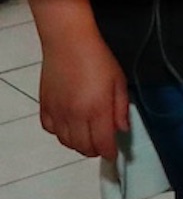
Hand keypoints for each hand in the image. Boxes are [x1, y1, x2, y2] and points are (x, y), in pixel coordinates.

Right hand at [39, 32, 128, 158]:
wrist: (69, 44)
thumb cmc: (98, 59)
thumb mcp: (119, 82)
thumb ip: (121, 108)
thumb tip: (122, 129)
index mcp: (97, 110)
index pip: (102, 143)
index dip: (109, 153)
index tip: (114, 155)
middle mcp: (75, 115)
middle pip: (83, 147)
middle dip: (95, 150)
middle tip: (102, 145)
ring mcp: (58, 112)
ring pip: (66, 142)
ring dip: (78, 144)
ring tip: (88, 137)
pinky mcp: (45, 107)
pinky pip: (51, 130)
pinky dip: (60, 133)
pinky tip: (69, 125)